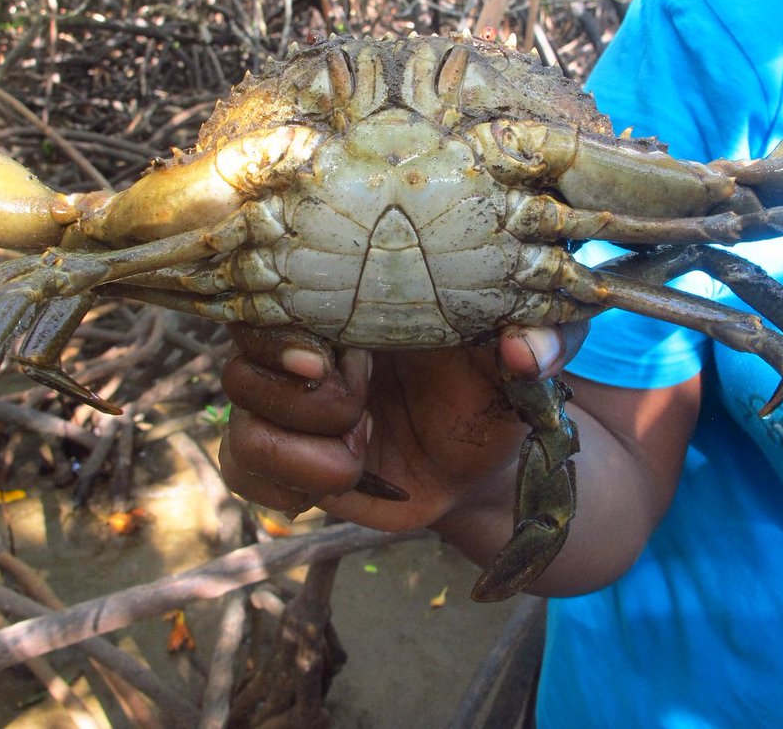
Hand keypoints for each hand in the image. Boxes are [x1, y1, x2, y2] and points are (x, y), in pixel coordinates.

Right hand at [218, 324, 585, 533]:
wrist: (484, 461)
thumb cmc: (495, 388)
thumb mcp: (522, 357)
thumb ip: (541, 338)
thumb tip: (524, 350)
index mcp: (347, 304)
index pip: (273, 298)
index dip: (283, 334)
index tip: (328, 361)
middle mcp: (305, 350)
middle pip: (241, 363)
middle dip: (300, 398)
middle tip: (358, 406)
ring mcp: (289, 409)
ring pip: (241, 422)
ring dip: (306, 450)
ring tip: (364, 448)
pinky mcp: (287, 460)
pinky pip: (241, 469)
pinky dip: (284, 484)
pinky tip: (341, 479)